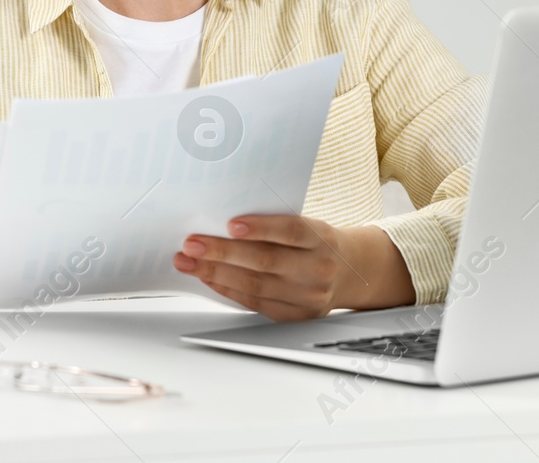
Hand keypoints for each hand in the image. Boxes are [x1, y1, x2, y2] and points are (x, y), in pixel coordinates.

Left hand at [173, 215, 413, 319]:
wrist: (350, 271)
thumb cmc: (315, 241)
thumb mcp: (307, 225)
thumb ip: (274, 224)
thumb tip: (222, 223)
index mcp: (322, 238)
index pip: (291, 232)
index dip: (261, 228)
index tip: (231, 224)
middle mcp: (318, 270)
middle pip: (266, 262)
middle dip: (223, 252)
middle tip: (192, 243)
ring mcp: (308, 297)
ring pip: (256, 286)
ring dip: (215, 273)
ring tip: (189, 261)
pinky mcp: (296, 316)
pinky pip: (255, 303)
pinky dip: (227, 289)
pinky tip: (207, 277)